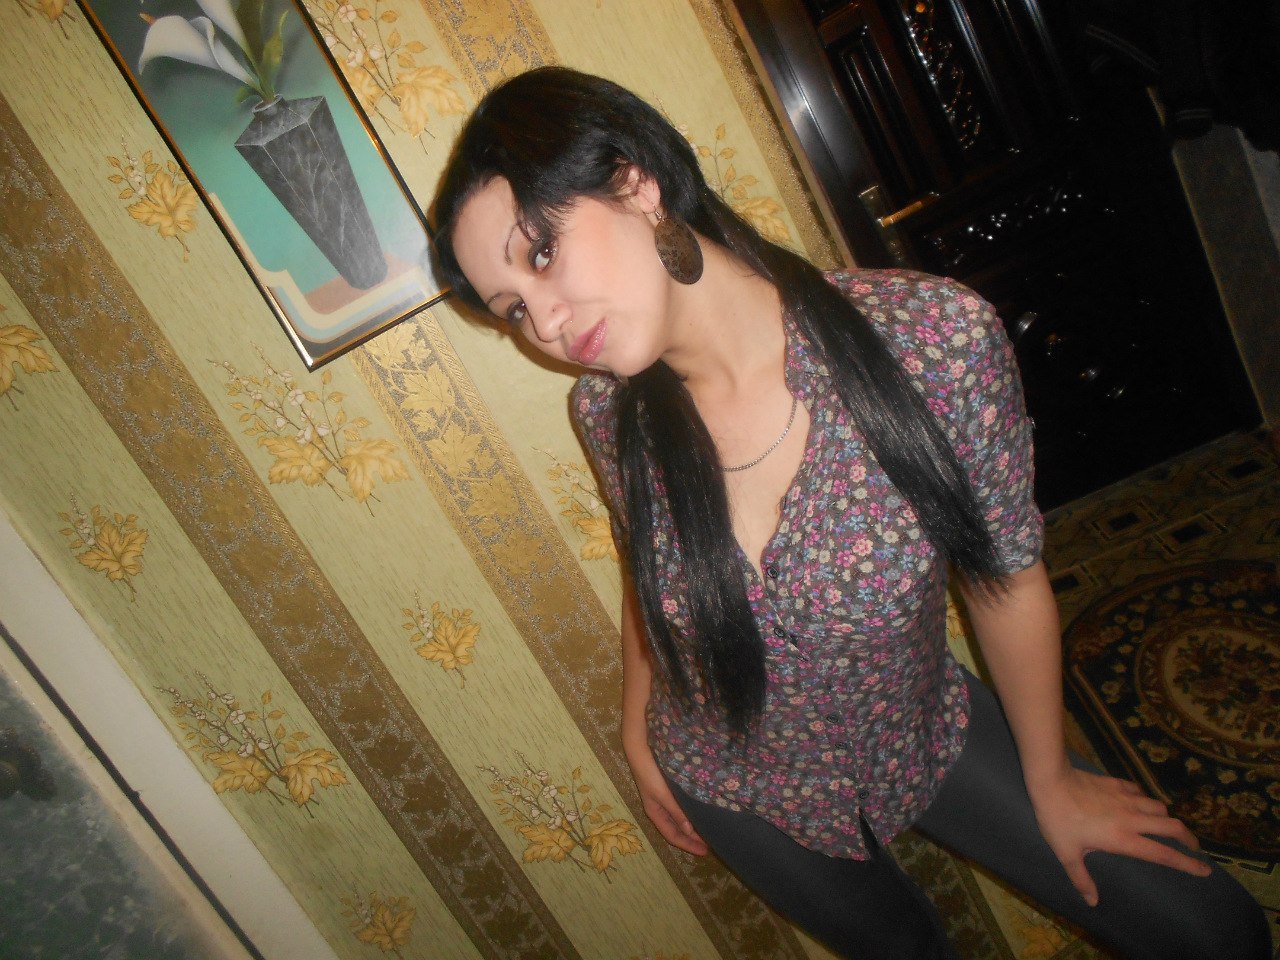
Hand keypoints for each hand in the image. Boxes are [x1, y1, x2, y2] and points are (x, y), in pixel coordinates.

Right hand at [624, 739, 708, 855]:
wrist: (641, 748)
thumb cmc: (650, 773)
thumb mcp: (663, 795)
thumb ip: (676, 812)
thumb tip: (690, 831)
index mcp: (655, 812)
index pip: (673, 836)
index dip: (688, 845)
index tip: (704, 852)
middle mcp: (660, 808)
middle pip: (677, 829)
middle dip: (692, 838)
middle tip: (710, 845)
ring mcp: (664, 798)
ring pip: (680, 818)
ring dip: (692, 826)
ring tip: (707, 831)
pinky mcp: (669, 787)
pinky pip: (682, 806)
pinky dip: (691, 813)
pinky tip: (700, 812)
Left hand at [1028, 766, 1210, 906]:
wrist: (1051, 781)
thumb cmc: (1058, 820)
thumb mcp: (1067, 854)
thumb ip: (1081, 878)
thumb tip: (1092, 902)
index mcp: (1124, 839)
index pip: (1163, 854)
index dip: (1187, 864)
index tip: (1205, 870)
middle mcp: (1132, 819)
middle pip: (1172, 827)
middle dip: (1188, 839)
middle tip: (1194, 848)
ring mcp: (1126, 799)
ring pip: (1159, 807)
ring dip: (1167, 817)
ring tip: (1167, 826)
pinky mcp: (1117, 783)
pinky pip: (1140, 792)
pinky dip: (1146, 799)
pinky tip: (1140, 802)